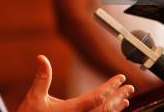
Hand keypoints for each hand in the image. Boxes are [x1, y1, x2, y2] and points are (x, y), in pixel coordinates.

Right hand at [18, 55, 133, 111]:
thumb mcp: (34, 97)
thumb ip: (42, 78)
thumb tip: (41, 58)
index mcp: (70, 111)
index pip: (96, 98)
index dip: (110, 87)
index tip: (120, 78)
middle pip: (105, 109)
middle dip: (117, 97)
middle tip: (128, 87)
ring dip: (115, 107)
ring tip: (125, 99)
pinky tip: (112, 111)